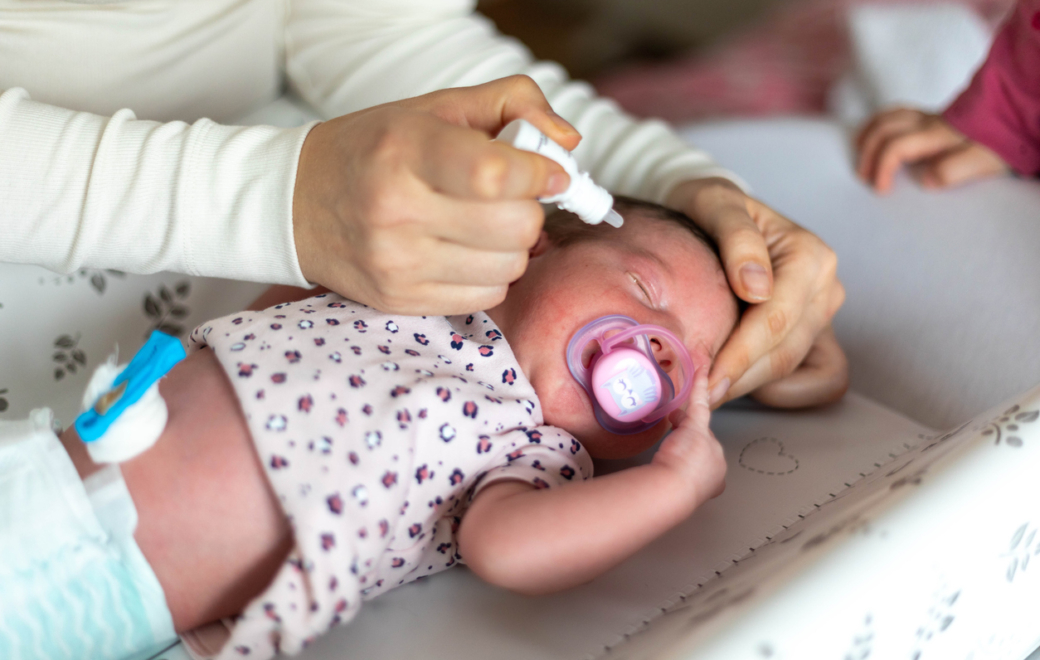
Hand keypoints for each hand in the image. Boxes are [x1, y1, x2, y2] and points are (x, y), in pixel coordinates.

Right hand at [292, 75, 580, 314]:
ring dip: (512, 245)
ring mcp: (398, 263)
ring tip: (482, 223)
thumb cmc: (375, 149)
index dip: (539, 173)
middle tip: (508, 196)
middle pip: (516, 227)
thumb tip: (567, 143)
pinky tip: (465, 251)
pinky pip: (487, 296)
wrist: (296, 204)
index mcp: (406, 150)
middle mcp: (397, 211)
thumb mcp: (436, 106)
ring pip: (510, 266)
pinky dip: (491, 274)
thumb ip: (513, 104)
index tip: (548, 170)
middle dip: (528, 209)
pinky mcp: (401, 300)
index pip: (495, 174)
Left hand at [653, 370, 725, 502]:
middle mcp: (717, 459)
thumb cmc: (671, 493)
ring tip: (674, 429)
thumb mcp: (678, 484)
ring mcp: (710, 442)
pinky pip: (700, 402)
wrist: (674, 489)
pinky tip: (701, 370)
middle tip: (672, 446)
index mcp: (716, 478)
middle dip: (685, 438)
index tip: (682, 458)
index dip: (692, 455)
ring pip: (697, 424)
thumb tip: (671, 458)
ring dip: (684, 424)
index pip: (705, 458)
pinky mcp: (698, 427)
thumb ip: (678, 471)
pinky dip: (700, 386)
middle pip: (701, 439)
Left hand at [667, 178, 847, 407]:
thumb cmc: (712, 208)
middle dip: (738, 379)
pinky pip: (806, 379)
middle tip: (692, 397)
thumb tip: (756, 288)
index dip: (740, 355)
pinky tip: (731, 383)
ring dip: (746, 386)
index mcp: (811, 257)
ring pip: (789, 369)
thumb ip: (737, 238)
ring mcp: (822, 315)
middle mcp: (825, 289)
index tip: (705, 378)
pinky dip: (771, 390)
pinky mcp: (814, 335)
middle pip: (783, 353)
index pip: (776, 320)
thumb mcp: (715, 203)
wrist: (715, 212)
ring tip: (702, 392)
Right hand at [856, 108, 1008, 193]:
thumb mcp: (984, 161)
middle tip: (864, 177)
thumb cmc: (1002, 141)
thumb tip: (925, 180)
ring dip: (868, 134)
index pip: (895, 147)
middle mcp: (928, 121)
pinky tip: (879, 136)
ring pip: (888, 116)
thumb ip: (953, 171)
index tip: (881, 190)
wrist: (1021, 114)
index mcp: (937, 135)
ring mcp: (930, 116)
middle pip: (883, 128)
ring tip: (860, 152)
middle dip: (867, 153)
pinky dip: (880, 124)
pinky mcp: (934, 117)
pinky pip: (896, 114)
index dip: (881, 168)